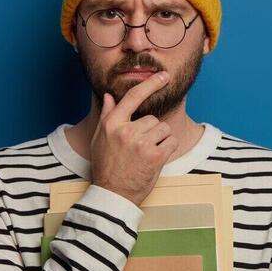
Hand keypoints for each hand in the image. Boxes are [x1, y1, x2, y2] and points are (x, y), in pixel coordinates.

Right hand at [90, 70, 179, 205]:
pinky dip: (168, 148)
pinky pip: (172, 141)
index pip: (132, 97)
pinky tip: (156, 158)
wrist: (113, 194)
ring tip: (147, 154)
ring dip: (160, 139)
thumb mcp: (100, 139)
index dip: (150, 84)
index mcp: (112, 124)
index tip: (163, 76)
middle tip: (140, 148)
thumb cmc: (106, 166)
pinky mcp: (156, 156)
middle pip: (152, 118)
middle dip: (151, 131)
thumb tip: (109, 96)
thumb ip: (107, 116)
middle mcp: (126, 131)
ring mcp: (141, 143)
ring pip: (163, 129)